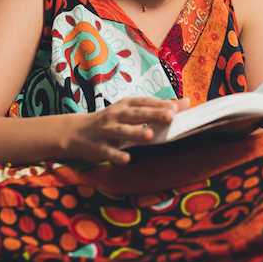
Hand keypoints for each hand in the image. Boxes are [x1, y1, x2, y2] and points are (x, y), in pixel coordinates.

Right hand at [68, 97, 189, 164]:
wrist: (76, 132)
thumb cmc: (112, 121)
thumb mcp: (131, 111)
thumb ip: (157, 108)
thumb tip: (187, 102)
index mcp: (126, 105)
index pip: (145, 102)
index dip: (159, 104)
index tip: (176, 107)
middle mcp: (116, 115)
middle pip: (136, 114)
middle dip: (153, 115)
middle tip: (169, 116)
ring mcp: (106, 131)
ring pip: (122, 131)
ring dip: (135, 133)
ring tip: (149, 135)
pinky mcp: (98, 147)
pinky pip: (109, 152)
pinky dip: (117, 155)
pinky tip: (126, 159)